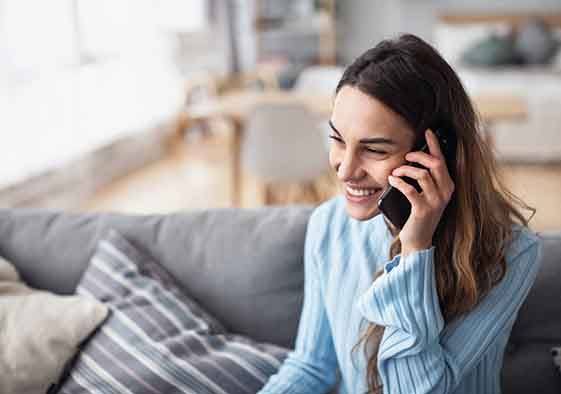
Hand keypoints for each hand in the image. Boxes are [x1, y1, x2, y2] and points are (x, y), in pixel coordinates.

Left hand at [387, 129, 454, 256]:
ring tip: (395, 172)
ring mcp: (436, 201)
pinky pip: (410, 189)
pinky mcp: (423, 210)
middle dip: (419, 155)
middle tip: (405, 156)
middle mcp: (446, 192)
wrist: (418, 240)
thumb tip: (412, 159)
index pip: (442, 160)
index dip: (435, 145)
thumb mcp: (425, 194)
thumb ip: (424, 179)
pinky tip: (392, 181)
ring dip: (405, 170)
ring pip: (422, 174)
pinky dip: (399, 182)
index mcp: (447, 186)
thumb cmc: (418, 213)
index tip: (427, 132)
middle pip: (435, 164)